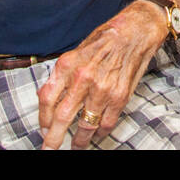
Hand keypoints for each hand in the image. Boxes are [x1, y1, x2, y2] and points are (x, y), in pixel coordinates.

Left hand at [37, 1, 166, 148]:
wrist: (136, 30)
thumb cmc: (106, 38)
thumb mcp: (78, 50)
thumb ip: (63, 74)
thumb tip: (48, 96)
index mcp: (68, 64)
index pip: (47, 98)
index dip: (43, 118)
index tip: (43, 128)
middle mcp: (83, 78)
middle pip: (62, 117)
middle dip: (53, 139)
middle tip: (49, 149)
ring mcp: (102, 89)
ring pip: (85, 126)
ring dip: (79, 140)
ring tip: (76, 145)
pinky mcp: (120, 97)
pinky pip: (106, 124)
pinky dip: (101, 133)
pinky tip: (97, 134)